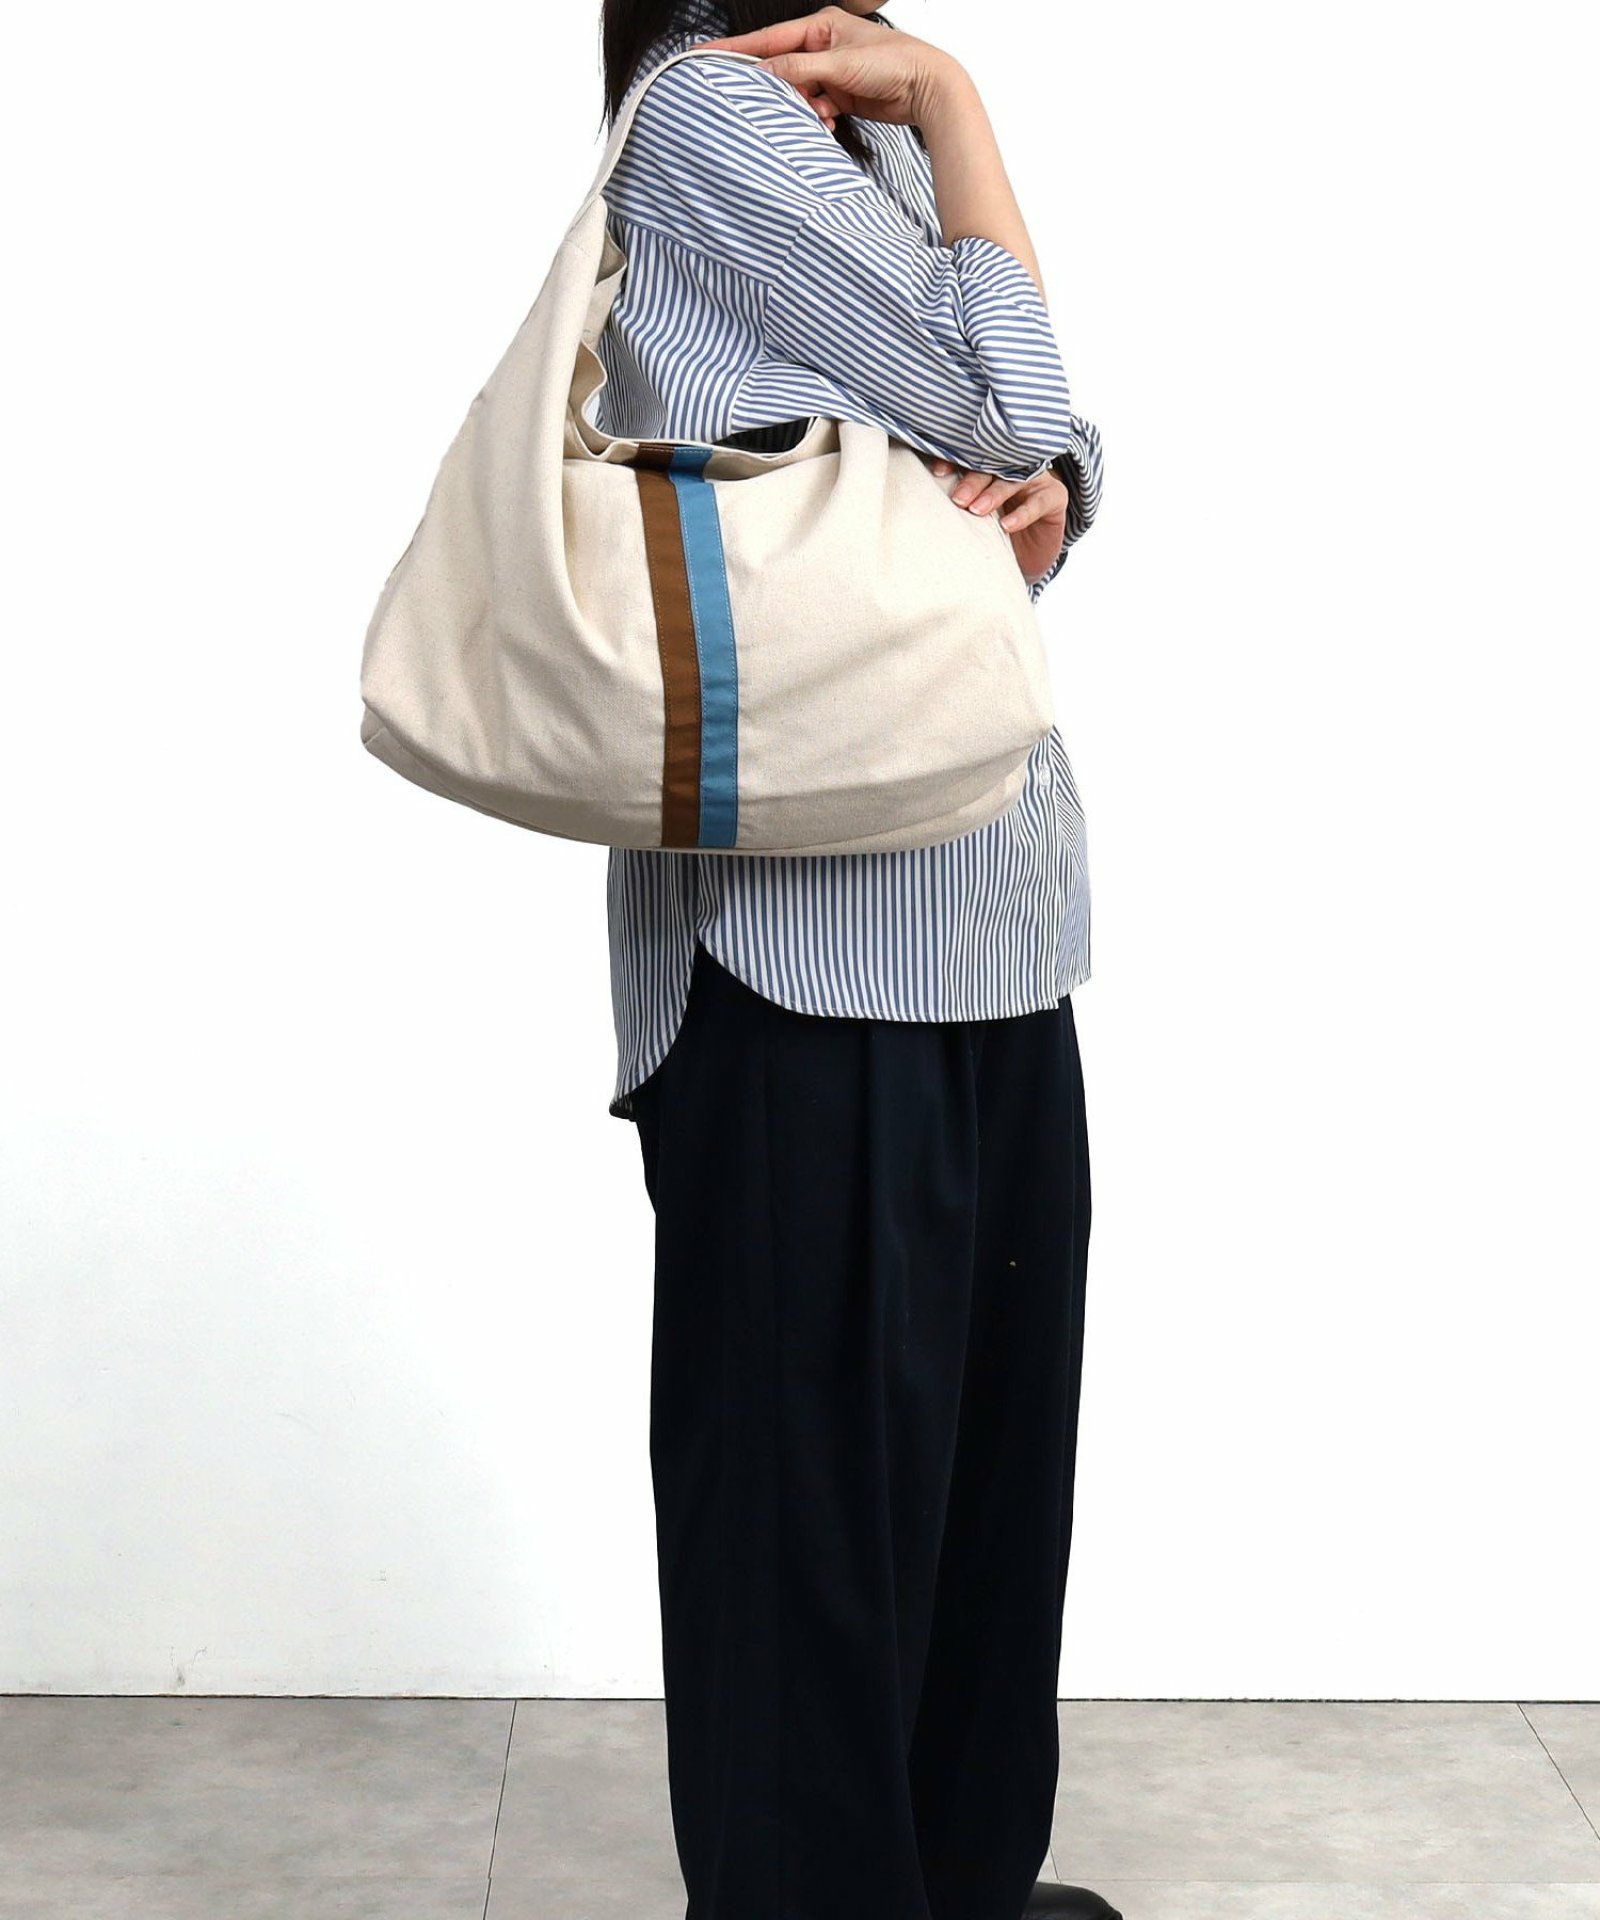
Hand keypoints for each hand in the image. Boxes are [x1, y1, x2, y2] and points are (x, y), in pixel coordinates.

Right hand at [703, 6, 961, 132]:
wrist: (927, 88)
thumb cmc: (892, 63)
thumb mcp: (839, 64)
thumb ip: (798, 68)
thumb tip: (763, 73)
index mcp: (820, 27)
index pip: (767, 39)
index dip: (735, 49)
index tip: (704, 55)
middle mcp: (822, 46)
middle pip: (781, 68)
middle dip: (777, 88)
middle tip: (761, 103)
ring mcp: (831, 72)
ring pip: (798, 92)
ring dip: (802, 107)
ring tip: (820, 112)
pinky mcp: (840, 95)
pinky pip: (815, 108)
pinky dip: (818, 117)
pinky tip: (830, 121)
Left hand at [932, 461, 1069, 585]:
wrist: (1028, 558)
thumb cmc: (996, 533)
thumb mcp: (975, 518)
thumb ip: (958, 503)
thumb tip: (922, 498)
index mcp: (992, 467)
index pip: (973, 457)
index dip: (955, 461)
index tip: (937, 472)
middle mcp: (1014, 468)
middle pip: (993, 466)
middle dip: (973, 481)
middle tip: (957, 498)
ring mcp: (1036, 480)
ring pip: (1015, 479)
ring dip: (994, 494)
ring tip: (977, 510)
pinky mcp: (1055, 497)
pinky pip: (1039, 502)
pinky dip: (1022, 514)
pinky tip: (1007, 525)